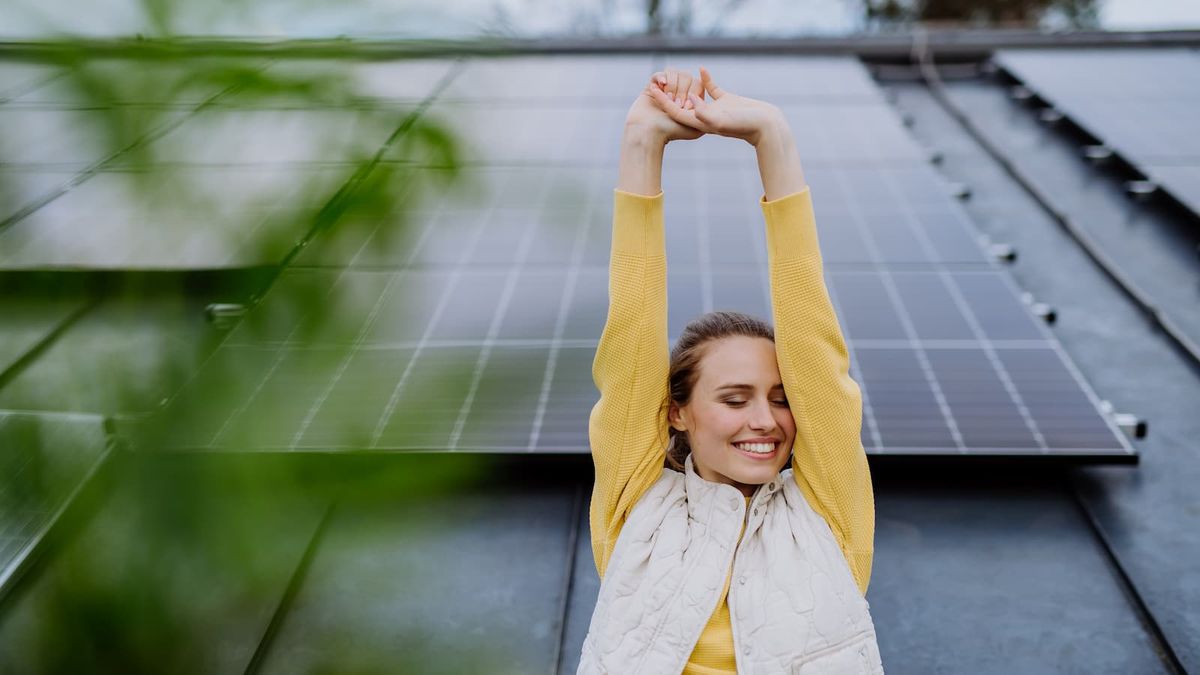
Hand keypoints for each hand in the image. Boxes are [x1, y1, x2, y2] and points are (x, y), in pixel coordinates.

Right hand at [623, 68, 705, 144]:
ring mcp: (663, 89)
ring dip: (672, 85)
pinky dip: (661, 77)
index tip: (687, 105)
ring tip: (668, 99)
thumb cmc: (670, 133)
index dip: (694, 91)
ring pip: (674, 73)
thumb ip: (706, 116)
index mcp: (688, 101)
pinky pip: (659, 74)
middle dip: (682, 90)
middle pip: (686, 77)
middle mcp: (677, 93)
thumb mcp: (696, 130)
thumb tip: (704, 99)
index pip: (697, 84)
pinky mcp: (651, 87)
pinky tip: (661, 85)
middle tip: (677, 104)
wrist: (648, 133)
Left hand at [647, 67, 784, 146]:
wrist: (766, 125)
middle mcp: (706, 116)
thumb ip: (705, 113)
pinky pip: (713, 89)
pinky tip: (701, 68)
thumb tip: (690, 102)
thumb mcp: (722, 120)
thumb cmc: (745, 125)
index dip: (663, 101)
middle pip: (682, 105)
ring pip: (696, 96)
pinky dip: (706, 79)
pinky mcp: (727, 100)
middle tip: (656, 82)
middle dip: (669, 95)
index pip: (677, 112)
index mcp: (701, 124)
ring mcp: (716, 108)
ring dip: (685, 87)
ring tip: (673, 77)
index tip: (651, 90)